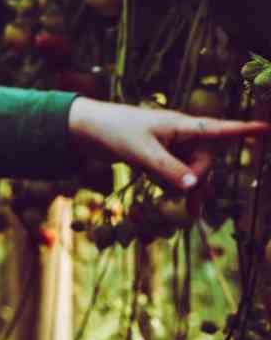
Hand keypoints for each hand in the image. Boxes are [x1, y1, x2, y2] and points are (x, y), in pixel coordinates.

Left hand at [68, 97, 270, 191]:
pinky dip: (174, 187)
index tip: (268, 129)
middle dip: (198, 179)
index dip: (245, 131)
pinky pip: (174, 174)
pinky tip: (170, 203)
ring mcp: (168, 147)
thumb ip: (168, 170)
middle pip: (204, 161)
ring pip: (189, 170)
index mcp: (182, 126)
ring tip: (185, 213)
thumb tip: (194, 187)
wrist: (86, 129)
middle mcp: (180, 135)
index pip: (221, 129)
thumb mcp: (142, 152)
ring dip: (186, 188)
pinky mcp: (156, 157)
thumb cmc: (114, 132)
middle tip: (182, 195)